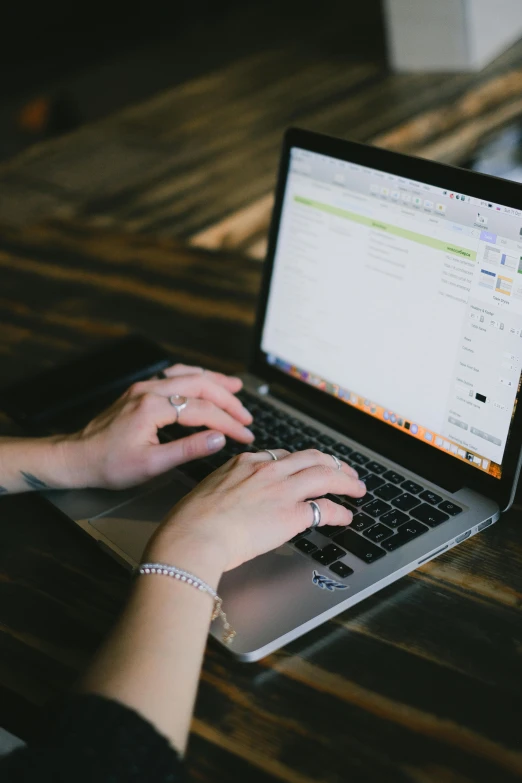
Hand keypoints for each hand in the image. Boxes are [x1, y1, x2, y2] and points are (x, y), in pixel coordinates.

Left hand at [66, 364, 253, 489]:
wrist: (78, 457)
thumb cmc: (110, 465)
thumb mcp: (152, 465)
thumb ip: (189, 449)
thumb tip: (220, 439)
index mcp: (152, 408)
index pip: (202, 411)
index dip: (228, 423)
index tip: (245, 435)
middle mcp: (149, 390)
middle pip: (200, 386)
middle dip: (228, 400)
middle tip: (246, 416)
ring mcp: (144, 387)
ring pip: (188, 375)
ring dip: (214, 382)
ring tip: (236, 388)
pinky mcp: (140, 390)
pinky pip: (174, 375)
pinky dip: (195, 377)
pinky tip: (205, 381)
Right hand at [145, 449, 365, 572]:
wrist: (195, 536)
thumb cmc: (191, 522)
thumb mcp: (207, 491)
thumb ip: (226, 489)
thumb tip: (229, 501)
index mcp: (244, 462)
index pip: (282, 456)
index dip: (300, 462)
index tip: (307, 467)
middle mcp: (267, 470)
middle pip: (311, 458)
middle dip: (331, 462)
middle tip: (344, 470)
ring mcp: (282, 489)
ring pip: (326, 474)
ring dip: (346, 480)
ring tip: (357, 487)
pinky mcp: (291, 513)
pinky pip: (325, 507)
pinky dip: (340, 511)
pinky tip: (345, 516)